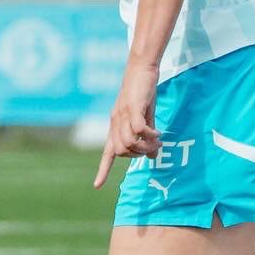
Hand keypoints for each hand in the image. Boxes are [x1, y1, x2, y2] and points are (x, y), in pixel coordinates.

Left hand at [94, 57, 161, 188]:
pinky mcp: (133, 107)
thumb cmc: (142, 93)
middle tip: (154, 148)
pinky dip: (149, 135)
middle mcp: (116, 123)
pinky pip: (138, 129)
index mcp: (116, 126)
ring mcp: (122, 115)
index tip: (97, 186)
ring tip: (158, 141)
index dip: (103, 170)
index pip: (107, 152)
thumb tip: (152, 156)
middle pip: (122, 150)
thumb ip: (147, 137)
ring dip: (145, 146)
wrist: (140, 69)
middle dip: (139, 154)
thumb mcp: (145, 118)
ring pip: (129, 142)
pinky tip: (157, 133)